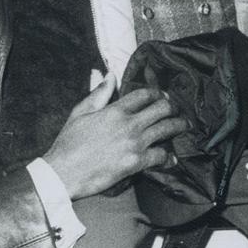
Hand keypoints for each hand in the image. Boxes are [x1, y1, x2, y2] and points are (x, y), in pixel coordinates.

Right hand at [44, 76, 186, 199]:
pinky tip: (171, 158)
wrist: (63, 173)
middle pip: (162, 108)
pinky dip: (168, 157)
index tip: (161, 95)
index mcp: (115, 110)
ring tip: (184, 125)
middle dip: (172, 106)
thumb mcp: (79, 113)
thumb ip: (98, 93)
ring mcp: (134, 143)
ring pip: (167, 129)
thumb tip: (109, 74)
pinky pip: (160, 156)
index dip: (156, 93)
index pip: (144, 94)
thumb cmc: (68, 143)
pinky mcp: (136, 163)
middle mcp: (128, 124)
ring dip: (178, 126)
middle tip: (176, 109)